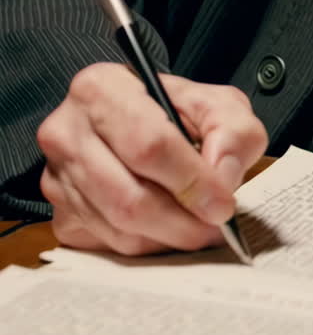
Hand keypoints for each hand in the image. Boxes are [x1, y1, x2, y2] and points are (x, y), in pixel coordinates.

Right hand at [37, 62, 267, 255]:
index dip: (191, 181)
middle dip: (182, 222)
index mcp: (101, 89)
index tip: (221, 203)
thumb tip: (223, 178)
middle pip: (128, 198)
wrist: (132, 119)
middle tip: (215, 226)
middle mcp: (66, 132)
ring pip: (119, 229)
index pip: (148, 145)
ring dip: (167, 238)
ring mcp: (56, 177)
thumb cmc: (172, 109)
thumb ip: (233, 131)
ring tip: (196, 225)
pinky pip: (107, 246)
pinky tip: (167, 228)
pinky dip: (147, 246)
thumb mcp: (216, 103)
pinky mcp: (60, 213)